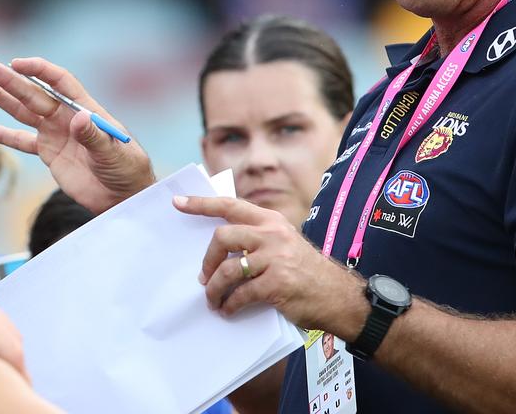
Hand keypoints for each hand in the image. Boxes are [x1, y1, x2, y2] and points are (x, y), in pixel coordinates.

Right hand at [0, 57, 154, 212]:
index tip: (17, 65)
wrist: (122, 196)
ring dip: (1, 99)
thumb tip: (78, 118)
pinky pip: (22, 142)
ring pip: (23, 112)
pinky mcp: (49, 153)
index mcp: (85, 109)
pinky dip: (4, 136)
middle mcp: (66, 117)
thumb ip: (93, 136)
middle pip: (34, 94)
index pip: (59, 82)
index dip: (39, 70)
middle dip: (10, 80)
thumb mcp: (113, 153)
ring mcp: (55, 134)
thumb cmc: (126, 169)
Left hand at [174, 195, 368, 336]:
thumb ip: (258, 239)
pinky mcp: (276, 283)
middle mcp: (272, 234)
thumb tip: (220, 248)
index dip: (201, 204)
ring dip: (214, 288)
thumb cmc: (306, 272)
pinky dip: (230, 304)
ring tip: (213, 299)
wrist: (337, 296)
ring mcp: (275, 258)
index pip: (230, 206)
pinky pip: (241, 294)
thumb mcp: (284, 243)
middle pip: (222, 236)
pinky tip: (229, 310)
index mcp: (271, 221)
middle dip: (207, 259)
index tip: (177, 203)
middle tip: (204, 277)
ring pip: (228, 268)